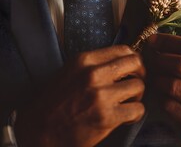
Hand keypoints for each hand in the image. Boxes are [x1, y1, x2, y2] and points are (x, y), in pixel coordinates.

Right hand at [15, 45, 145, 146]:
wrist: (40, 130)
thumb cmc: (56, 102)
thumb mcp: (72, 72)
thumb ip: (95, 65)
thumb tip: (124, 61)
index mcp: (85, 60)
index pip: (124, 49)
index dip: (133, 59)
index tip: (133, 69)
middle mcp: (93, 74)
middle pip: (136, 63)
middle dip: (140, 74)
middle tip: (134, 84)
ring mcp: (101, 95)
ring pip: (139, 86)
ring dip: (137, 96)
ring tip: (127, 102)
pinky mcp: (106, 117)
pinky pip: (138, 109)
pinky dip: (135, 114)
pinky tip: (126, 116)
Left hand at [144, 34, 180, 144]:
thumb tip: (161, 40)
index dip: (168, 41)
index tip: (152, 39)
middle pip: (180, 65)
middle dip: (159, 58)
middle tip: (149, 57)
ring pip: (172, 85)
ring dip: (157, 77)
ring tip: (153, 74)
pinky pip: (168, 104)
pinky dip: (159, 95)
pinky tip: (159, 92)